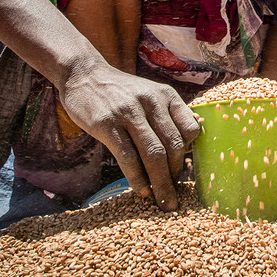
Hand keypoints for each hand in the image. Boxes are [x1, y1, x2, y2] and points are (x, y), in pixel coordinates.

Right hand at [58, 61, 201, 209]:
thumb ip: (167, 116)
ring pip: (153, 154)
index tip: (184, 172)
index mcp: (167, 96)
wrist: (84, 75)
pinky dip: (137, 178)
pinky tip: (142, 190)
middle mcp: (152, 102)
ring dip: (160, 183)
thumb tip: (185, 150)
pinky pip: (128, 157)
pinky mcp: (107, 124)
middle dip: (176, 176)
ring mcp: (129, 113)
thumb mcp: (150, 94)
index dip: (190, 154)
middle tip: (173, 197)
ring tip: (162, 201)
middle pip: (173, 146)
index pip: (192, 129)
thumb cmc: (121, 92)